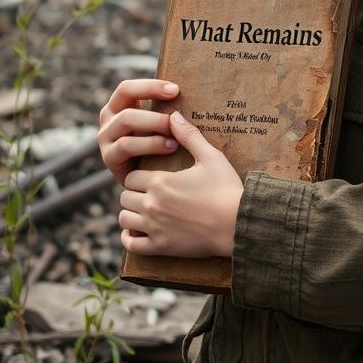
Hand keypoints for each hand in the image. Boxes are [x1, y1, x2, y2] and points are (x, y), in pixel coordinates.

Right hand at [98, 77, 179, 185]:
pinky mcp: (109, 158)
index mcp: (118, 105)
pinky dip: (150, 145)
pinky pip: (126, 146)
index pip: (127, 88)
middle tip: (178, 120)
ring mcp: (106, 139)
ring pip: (126, 123)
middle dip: (156, 114)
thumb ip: (166, 106)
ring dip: (154, 127)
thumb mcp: (158, 120)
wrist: (146, 178)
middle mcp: (108, 119)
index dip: (150, 87)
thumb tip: (192, 87)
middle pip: (127, 108)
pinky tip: (170, 148)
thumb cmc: (158, 140)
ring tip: (177, 138)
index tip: (176, 90)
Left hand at [118, 110, 244, 257]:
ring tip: (144, 210)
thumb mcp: (211, 157)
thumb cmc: (226, 189)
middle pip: (125, 196)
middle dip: (134, 193)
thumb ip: (189, 136)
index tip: (150, 177)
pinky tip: (139, 231)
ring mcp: (154, 228)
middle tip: (148, 193)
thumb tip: (173, 115)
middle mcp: (152, 204)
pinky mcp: (160, 247)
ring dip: (131, 213)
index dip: (140, 176)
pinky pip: (131, 244)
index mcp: (160, 181)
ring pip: (124, 218)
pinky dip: (130, 237)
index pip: (131, 176)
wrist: (238, 225)